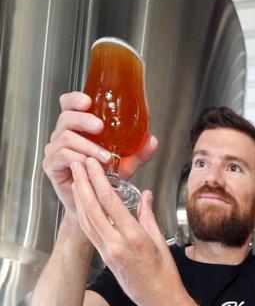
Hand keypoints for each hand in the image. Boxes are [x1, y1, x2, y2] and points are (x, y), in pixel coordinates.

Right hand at [43, 91, 157, 218]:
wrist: (93, 206)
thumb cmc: (103, 181)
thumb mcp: (123, 165)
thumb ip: (137, 153)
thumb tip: (152, 140)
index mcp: (76, 128)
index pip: (68, 105)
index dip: (74, 99)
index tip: (88, 101)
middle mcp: (63, 135)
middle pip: (66, 117)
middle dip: (83, 119)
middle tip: (100, 127)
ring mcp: (54, 149)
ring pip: (65, 137)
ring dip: (87, 146)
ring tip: (105, 157)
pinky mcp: (51, 165)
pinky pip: (62, 155)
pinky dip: (77, 158)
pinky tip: (89, 166)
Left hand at [70, 156, 182, 305]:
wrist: (159, 301)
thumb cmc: (164, 275)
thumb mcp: (160, 242)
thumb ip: (148, 216)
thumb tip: (145, 196)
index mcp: (134, 237)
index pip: (110, 202)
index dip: (99, 180)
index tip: (93, 164)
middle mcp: (116, 244)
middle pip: (92, 208)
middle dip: (83, 183)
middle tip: (77, 164)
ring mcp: (108, 252)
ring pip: (87, 219)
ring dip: (79, 197)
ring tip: (76, 178)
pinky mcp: (104, 258)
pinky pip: (90, 232)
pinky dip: (83, 215)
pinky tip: (81, 204)